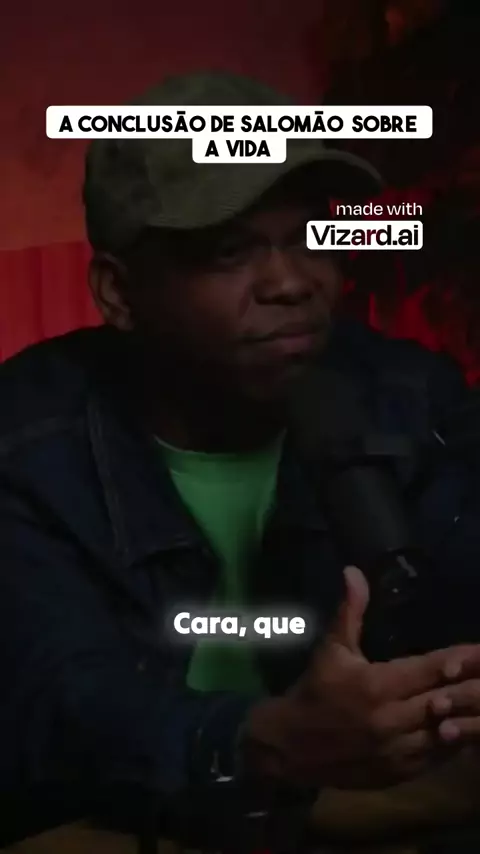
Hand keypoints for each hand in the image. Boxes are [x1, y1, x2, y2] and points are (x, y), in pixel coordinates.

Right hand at [243, 567, 479, 789]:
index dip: (461, 660)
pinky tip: (468, 730)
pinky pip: (437, 759)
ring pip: (447, 733)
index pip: (431, 669)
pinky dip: (455, 742)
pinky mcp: (399, 773)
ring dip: (469, 717)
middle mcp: (392, 719)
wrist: (288, 747)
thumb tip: (354, 572)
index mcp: (377, 685)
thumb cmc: (313, 691)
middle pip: (446, 700)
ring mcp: (397, 750)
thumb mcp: (330, 649)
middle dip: (474, 686)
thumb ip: (349, 612)